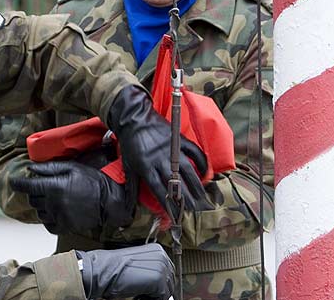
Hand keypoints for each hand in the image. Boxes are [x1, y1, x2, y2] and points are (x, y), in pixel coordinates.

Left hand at [9, 161, 132, 234]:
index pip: (27, 186)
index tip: (13, 181)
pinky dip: (48, 218)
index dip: (17, 183)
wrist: (110, 200)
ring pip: (39, 212)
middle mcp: (54, 203)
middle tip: (43, 187)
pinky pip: (48, 224)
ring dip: (41, 205)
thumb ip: (49, 168)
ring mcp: (59, 217)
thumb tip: (30, 168)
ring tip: (53, 198)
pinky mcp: (65, 227)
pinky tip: (56, 210)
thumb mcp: (72, 167)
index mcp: (54, 187)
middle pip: (32, 199)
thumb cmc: (91, 180)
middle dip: (34, 192)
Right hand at [76, 243, 174, 299]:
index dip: (159, 283)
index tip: (148, 288)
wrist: (105, 270)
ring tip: (140, 294)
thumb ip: (151, 268)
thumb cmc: (115, 267)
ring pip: (168, 290)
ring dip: (155, 295)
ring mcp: (161, 267)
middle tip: (143, 293)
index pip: (169, 272)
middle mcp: (162, 256)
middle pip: (170, 281)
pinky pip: (163, 297)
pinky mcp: (159, 280)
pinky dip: (152, 299)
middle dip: (158, 290)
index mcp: (157, 250)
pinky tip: (139, 296)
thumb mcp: (137, 262)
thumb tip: (161, 283)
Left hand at [108, 86, 207, 211]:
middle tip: (195, 210)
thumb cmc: (130, 144)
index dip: (168, 204)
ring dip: (196, 184)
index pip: (159, 189)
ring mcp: (171, 148)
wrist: (134, 118)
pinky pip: (195, 152)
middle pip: (176, 182)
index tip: (176, 216)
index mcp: (145, 166)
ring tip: (203, 196)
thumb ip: (131, 188)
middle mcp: (159, 159)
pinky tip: (205, 172)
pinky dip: (202, 162)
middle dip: (186, 198)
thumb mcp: (127, 166)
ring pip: (187, 170)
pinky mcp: (179, 139)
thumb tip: (128, 209)